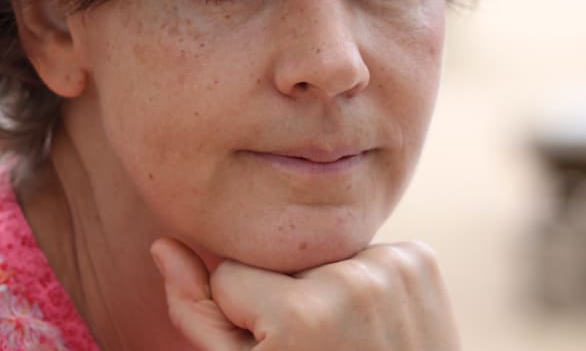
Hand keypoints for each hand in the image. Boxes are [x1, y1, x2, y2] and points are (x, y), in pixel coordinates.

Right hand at [150, 237, 460, 349]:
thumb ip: (198, 316)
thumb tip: (163, 246)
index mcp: (302, 313)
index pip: (230, 273)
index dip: (246, 316)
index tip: (283, 350)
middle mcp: (352, 280)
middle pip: (279, 262)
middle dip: (287, 297)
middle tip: (319, 349)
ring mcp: (394, 266)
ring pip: (321, 255)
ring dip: (327, 288)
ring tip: (349, 339)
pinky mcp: (421, 260)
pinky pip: (365, 252)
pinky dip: (366, 282)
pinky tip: (377, 324)